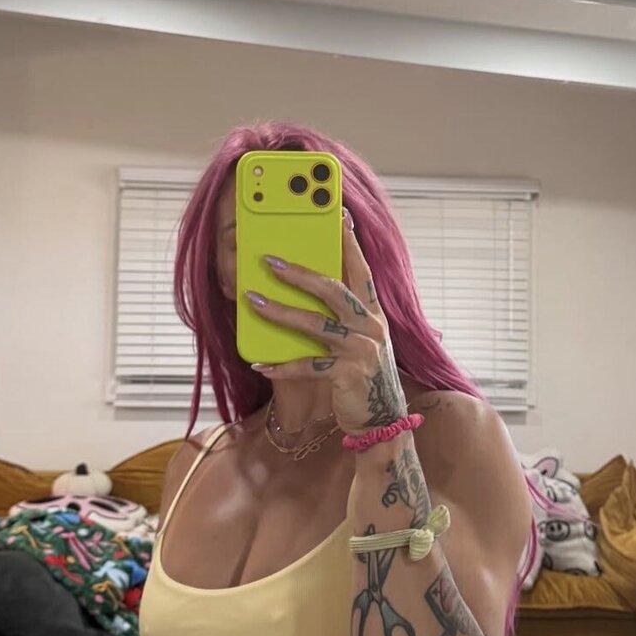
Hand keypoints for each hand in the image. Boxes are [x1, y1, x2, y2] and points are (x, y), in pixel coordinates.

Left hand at [246, 223, 406, 437]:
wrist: (382, 421)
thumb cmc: (364, 377)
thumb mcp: (359, 342)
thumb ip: (341, 318)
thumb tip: (304, 294)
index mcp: (373, 314)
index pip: (361, 270)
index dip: (349, 242)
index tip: (339, 214)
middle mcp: (370, 327)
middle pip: (332, 289)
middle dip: (299, 272)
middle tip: (268, 260)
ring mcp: (361, 349)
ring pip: (315, 323)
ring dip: (280, 311)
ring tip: (252, 301)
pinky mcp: (348, 374)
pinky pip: (307, 365)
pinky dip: (282, 367)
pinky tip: (260, 364)